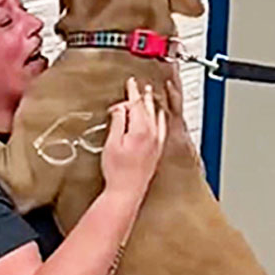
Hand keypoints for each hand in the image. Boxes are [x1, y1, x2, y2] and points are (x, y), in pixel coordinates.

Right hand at [102, 77, 166, 198]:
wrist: (127, 191)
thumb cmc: (118, 171)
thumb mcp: (112, 143)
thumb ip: (118, 122)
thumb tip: (120, 108)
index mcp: (141, 130)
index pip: (136, 105)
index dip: (131, 93)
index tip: (130, 83)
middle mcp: (153, 134)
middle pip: (148, 109)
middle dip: (143, 96)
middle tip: (140, 86)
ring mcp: (157, 142)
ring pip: (157, 116)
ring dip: (153, 104)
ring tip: (150, 96)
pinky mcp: (157, 150)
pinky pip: (162, 127)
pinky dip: (160, 117)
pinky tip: (159, 117)